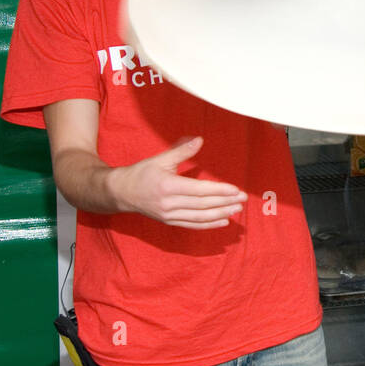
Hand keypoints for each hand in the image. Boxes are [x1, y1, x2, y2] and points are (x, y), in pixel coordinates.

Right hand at [110, 136, 247, 228]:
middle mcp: (169, 203)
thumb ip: (181, 151)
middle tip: (243, 200)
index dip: (219, 191)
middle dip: (225, 202)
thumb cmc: (141, 173)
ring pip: (200, 217)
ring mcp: (169, 215)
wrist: (121, 193)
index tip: (236, 190)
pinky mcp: (169, 222)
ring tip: (237, 210)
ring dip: (221, 214)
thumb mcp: (160, 159)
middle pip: (203, 205)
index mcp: (168, 186)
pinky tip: (224, 221)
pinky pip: (193, 225)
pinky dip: (209, 225)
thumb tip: (200, 139)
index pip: (199, 190)